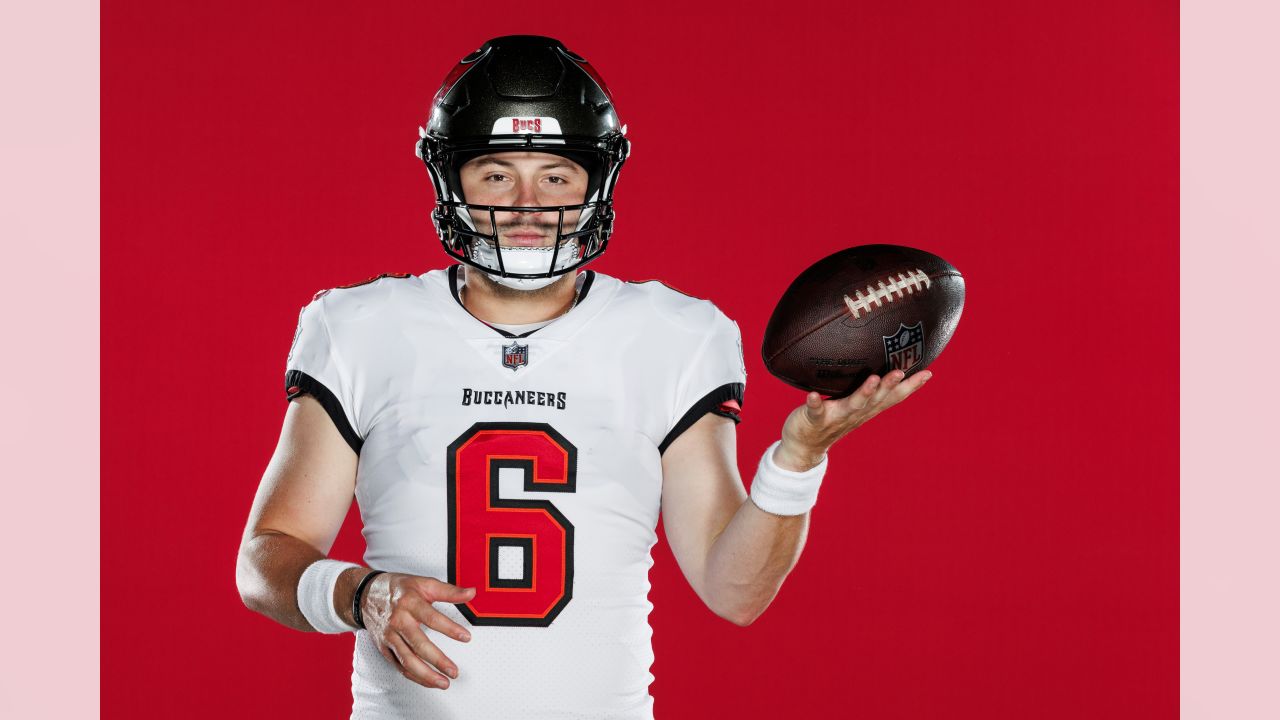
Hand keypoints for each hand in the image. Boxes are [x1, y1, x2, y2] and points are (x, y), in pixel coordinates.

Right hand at [359, 572, 475, 689]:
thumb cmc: (398, 589)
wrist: (366, 595)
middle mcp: (398, 621)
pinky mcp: (384, 648)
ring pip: (407, 660)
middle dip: (438, 660)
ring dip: (426, 675)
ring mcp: (390, 637)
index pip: (432, 618)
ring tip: (443, 682)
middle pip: (418, 644)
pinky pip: (400, 666)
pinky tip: (428, 680)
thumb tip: (471, 593)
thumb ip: (449, 591)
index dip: (450, 629)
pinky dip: (414, 676)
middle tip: (453, 671)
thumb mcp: (424, 583)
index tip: (466, 637)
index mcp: (410, 603)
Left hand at [774, 370, 933, 470]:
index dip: (910, 386)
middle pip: (877, 400)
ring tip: (874, 378)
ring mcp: (835, 418)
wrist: (804, 446)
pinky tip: (813, 395)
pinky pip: (815, 411)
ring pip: (854, 404)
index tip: (928, 373)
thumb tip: (881, 365)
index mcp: (866, 409)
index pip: (892, 397)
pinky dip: (815, 403)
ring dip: (865, 393)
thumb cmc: (831, 417)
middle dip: (890, 386)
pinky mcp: (814, 420)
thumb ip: (868, 390)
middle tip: (901, 371)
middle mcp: (855, 414)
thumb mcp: (854, 404)